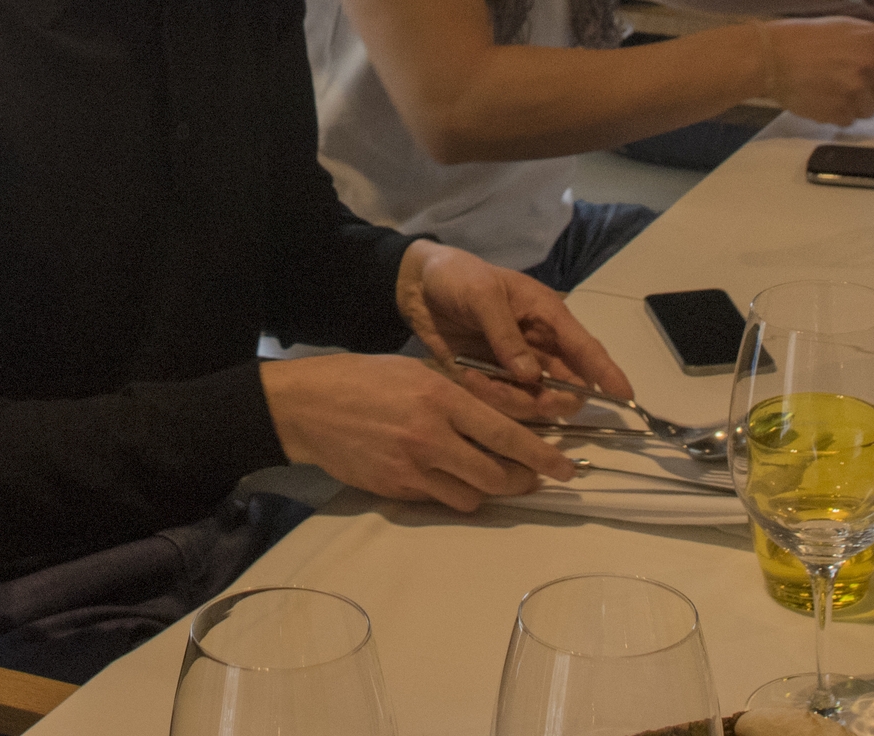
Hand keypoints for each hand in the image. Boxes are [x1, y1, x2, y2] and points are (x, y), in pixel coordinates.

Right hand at [259, 352, 579, 511]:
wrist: (306, 408)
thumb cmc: (363, 379)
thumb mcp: (416, 371)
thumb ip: (459, 394)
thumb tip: (504, 416)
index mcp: (440, 398)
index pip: (505, 434)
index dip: (542, 456)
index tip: (567, 468)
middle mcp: (431, 437)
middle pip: (496, 476)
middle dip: (523, 481)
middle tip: (535, 478)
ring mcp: (412, 469)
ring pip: (473, 497)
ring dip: (490, 491)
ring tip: (493, 477)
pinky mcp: (396, 491)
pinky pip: (441, 502)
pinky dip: (454, 494)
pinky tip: (450, 477)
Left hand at [396, 242, 634, 408]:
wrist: (416, 286)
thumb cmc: (457, 278)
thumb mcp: (482, 295)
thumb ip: (505, 334)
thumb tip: (531, 376)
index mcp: (546, 315)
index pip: (584, 347)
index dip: (607, 372)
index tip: (625, 397)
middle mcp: (539, 345)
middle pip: (567, 385)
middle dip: (557, 400)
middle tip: (538, 404)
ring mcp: (516, 365)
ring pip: (535, 400)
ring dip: (513, 400)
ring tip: (478, 380)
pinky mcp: (492, 380)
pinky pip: (503, 402)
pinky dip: (490, 399)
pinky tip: (468, 379)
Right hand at [755, 16, 873, 124]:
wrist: (770, 56)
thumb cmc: (806, 39)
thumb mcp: (851, 28)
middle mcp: (872, 67)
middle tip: (856, 79)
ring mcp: (856, 92)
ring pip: (873, 110)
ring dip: (859, 103)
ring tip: (834, 84)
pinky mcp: (840, 112)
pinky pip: (852, 120)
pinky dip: (841, 111)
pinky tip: (824, 94)